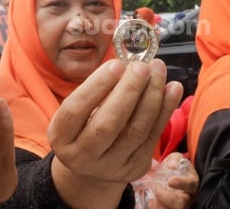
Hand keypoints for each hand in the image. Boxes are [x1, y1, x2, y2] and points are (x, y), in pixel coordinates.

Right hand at [48, 59, 182, 206]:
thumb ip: (95, 93)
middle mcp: (82, 156)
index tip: (116, 64)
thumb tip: (125, 67)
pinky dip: (165, 109)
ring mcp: (111, 166)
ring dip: (151, 97)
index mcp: (61, 138)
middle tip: (141, 67)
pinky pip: (153, 136)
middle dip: (128, 91)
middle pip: (107, 124)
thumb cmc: (82, 128)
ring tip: (158, 71)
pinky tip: (172, 89)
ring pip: (135, 130)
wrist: (91, 166)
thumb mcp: (76, 113)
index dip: (96, 86)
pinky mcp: (135, 168)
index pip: (76, 110)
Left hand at [152, 153, 197, 208]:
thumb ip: (174, 160)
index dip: (181, 183)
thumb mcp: (176, 159)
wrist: (170, 175)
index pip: (190, 184)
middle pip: (180, 204)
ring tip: (151, 197)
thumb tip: (171, 166)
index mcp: (191, 184)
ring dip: (158, 204)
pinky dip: (152, 207)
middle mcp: (187, 198)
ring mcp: (178, 205)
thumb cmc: (175, 166)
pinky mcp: (168, 208)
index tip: (170, 181)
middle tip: (156, 189)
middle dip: (166, 198)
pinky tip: (148, 203)